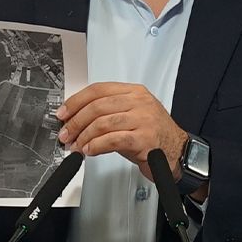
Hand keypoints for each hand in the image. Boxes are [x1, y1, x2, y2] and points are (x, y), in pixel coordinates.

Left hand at [56, 82, 186, 181]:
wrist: (177, 151)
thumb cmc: (154, 135)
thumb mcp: (133, 115)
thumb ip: (109, 111)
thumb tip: (77, 118)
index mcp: (134, 92)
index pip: (98, 89)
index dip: (76, 101)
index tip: (63, 113)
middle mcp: (139, 102)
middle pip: (97, 106)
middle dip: (76, 122)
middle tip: (66, 134)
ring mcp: (143, 119)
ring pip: (103, 123)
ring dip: (84, 136)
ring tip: (76, 146)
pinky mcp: (144, 138)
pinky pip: (113, 140)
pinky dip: (96, 146)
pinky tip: (90, 151)